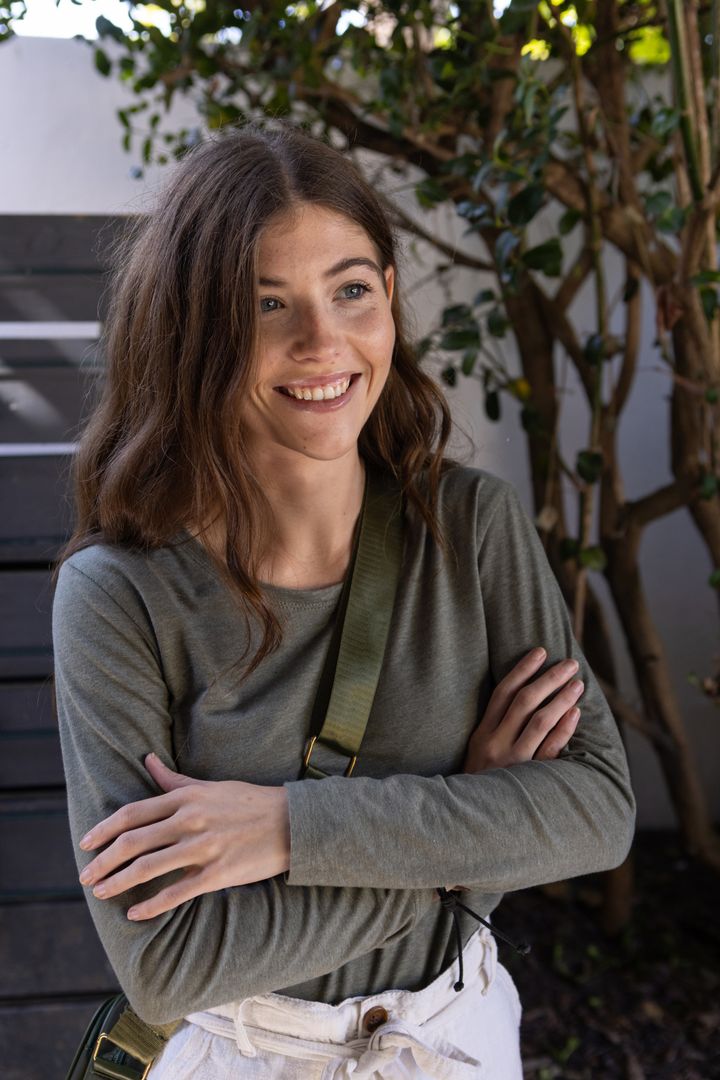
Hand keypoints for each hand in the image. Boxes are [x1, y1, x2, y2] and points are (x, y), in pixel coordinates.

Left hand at [77, 753, 289, 920]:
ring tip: (101, 893)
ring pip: (148, 868)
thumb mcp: (210, 786)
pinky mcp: (217, 873)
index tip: (86, 843)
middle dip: (103, 861)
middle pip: (133, 842)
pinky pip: (176, 892)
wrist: (290, 822)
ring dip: (118, 883)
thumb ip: (175, 782)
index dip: (104, 829)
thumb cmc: (248, 802)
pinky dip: (151, 905)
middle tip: (85, 876)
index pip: (133, 813)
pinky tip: (134, 913)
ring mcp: (203, 848)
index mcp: (186, 799)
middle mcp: (190, 821)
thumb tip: (148, 761)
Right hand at [463, 647, 582, 771]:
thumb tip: (525, 697)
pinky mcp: (528, 778)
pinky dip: (563, 729)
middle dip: (548, 679)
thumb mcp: (479, 752)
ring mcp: (512, 761)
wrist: (473, 822)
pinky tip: (575, 713)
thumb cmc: (481, 783)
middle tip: (569, 663)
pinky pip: (549, 749)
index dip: (522, 669)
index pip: (502, 692)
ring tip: (577, 683)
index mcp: (482, 734)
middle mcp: (495, 743)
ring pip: (539, 721)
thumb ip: (496, 727)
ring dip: (560, 699)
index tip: (541, 652)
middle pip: (524, 701)